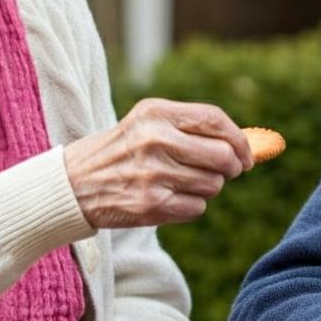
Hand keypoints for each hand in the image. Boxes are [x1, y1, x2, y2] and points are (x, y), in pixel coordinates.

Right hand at [63, 98, 252, 228]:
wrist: (73, 184)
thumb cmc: (121, 151)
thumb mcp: (147, 124)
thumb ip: (192, 127)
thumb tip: (247, 145)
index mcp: (155, 113)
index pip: (215, 120)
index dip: (240, 140)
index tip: (247, 155)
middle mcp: (154, 140)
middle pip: (222, 156)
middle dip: (231, 168)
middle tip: (224, 172)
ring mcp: (153, 174)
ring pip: (213, 185)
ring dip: (207, 188)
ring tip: (181, 183)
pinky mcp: (151, 204)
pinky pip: (197, 208)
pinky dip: (191, 206)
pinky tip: (170, 199)